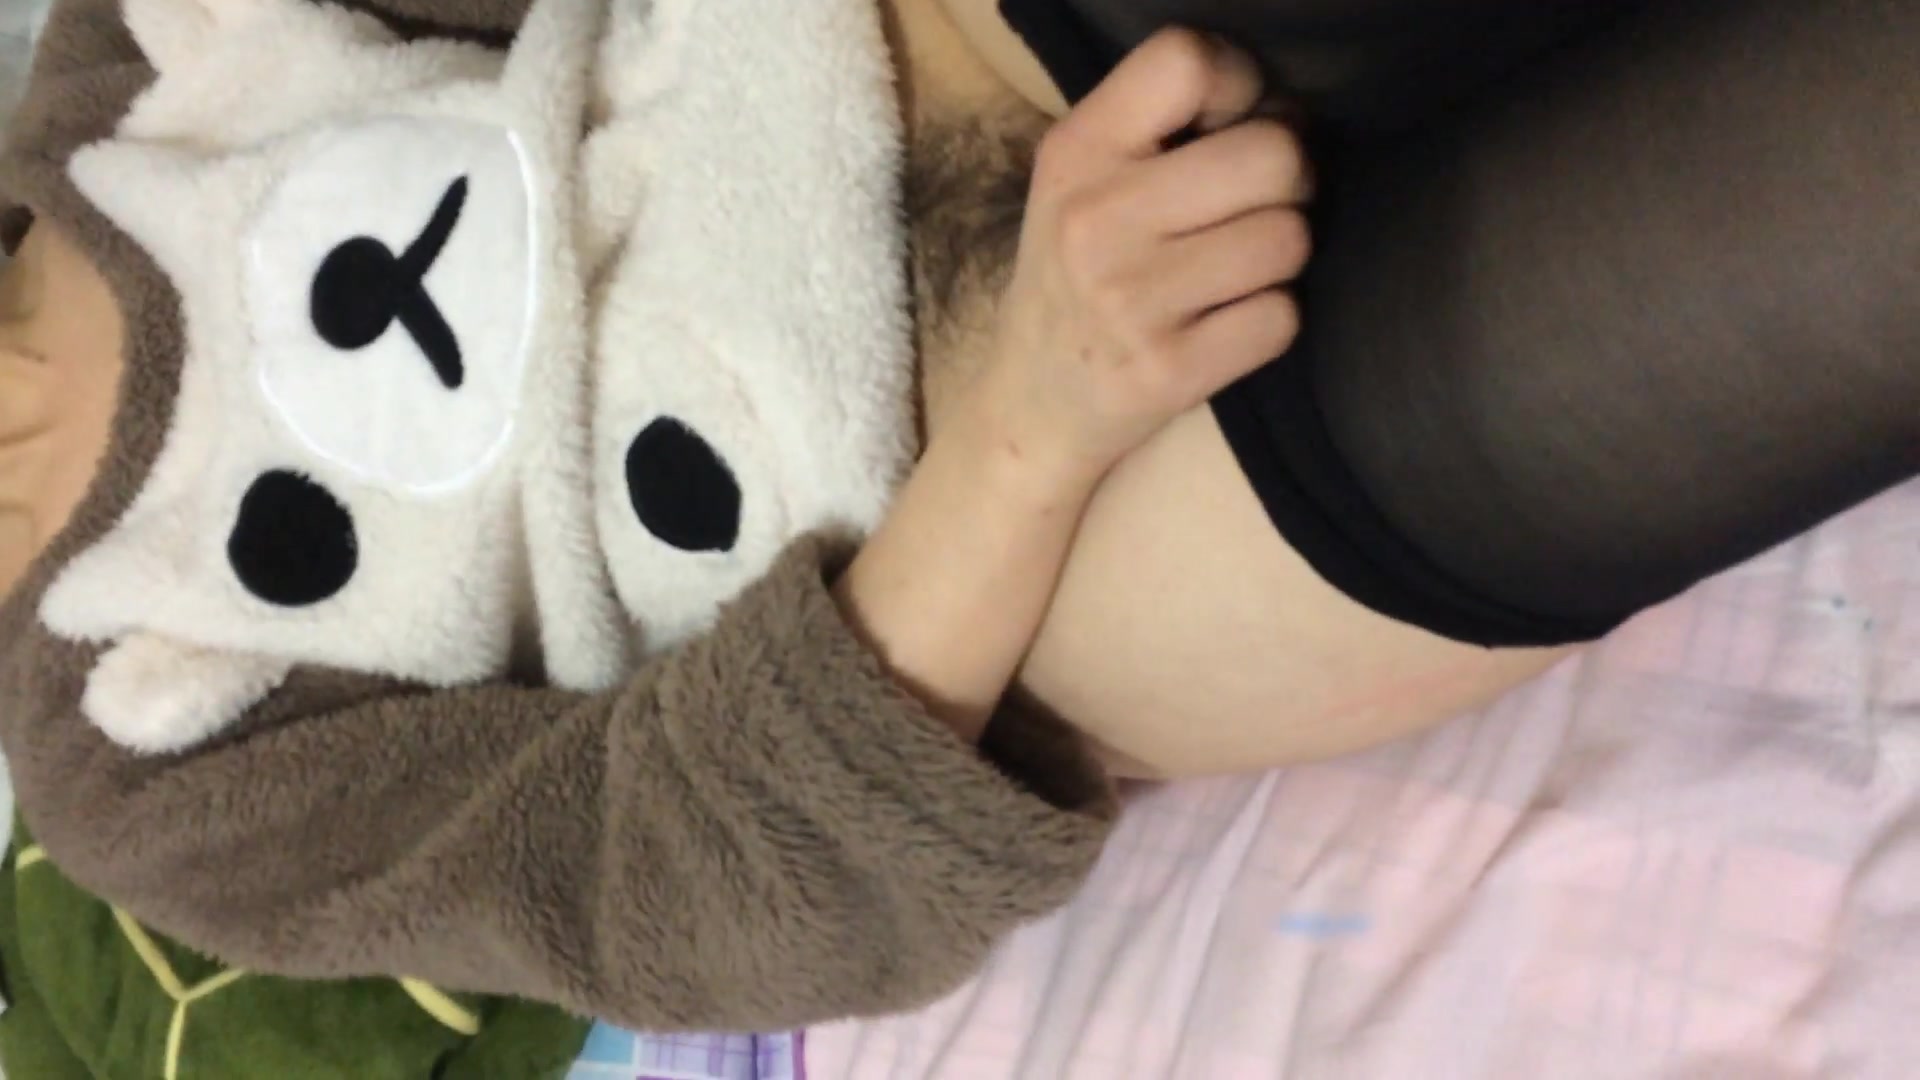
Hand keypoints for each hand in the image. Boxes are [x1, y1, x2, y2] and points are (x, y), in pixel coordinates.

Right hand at [980, 28, 1311, 486]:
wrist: (1029, 408)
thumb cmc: (1078, 277)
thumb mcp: (1081, 183)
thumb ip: (1159, 129)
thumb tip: (1284, 109)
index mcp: (1075, 153)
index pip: (1187, 63)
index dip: (1242, 86)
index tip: (1232, 127)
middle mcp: (1096, 220)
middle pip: (1273, 155)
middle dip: (1288, 181)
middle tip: (1256, 207)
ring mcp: (1131, 301)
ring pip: (1289, 239)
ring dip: (1280, 256)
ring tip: (1234, 271)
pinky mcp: (1167, 372)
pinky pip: (1281, 318)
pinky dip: (1269, 322)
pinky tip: (1225, 325)